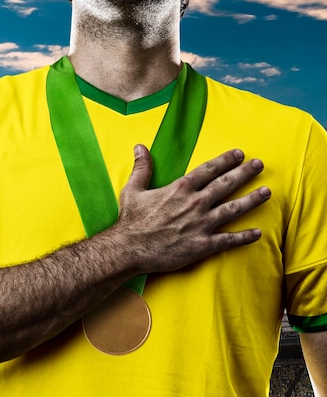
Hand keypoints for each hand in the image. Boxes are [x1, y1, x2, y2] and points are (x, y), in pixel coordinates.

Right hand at [116, 145, 270, 272]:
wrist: (129, 249)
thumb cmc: (131, 221)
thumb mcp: (133, 190)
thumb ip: (141, 168)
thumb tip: (140, 147)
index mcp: (181, 188)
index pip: (209, 170)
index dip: (226, 160)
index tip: (239, 154)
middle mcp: (195, 203)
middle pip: (226, 184)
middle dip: (245, 173)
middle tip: (259, 165)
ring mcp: (201, 224)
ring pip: (233, 209)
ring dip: (252, 200)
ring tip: (266, 192)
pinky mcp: (202, 245)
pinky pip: (228, 240)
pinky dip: (244, 237)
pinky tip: (257, 233)